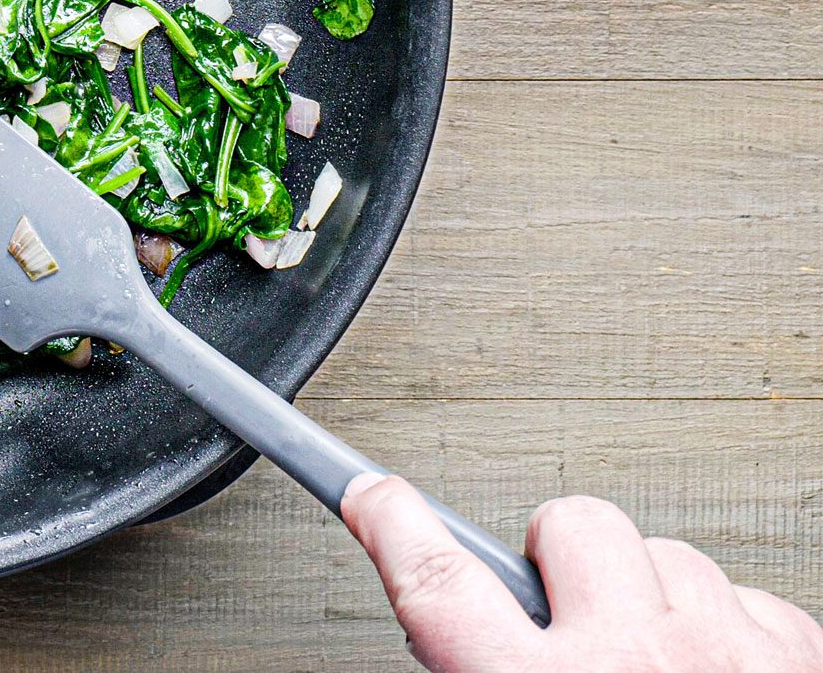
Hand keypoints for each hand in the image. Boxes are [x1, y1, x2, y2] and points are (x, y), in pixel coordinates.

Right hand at [341, 473, 822, 671]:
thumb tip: (456, 654)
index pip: (438, 582)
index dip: (392, 525)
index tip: (376, 499)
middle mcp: (636, 661)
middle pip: (571, 529)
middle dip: (558, 560)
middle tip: (560, 613)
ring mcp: (730, 656)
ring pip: (669, 556)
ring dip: (649, 596)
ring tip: (651, 664)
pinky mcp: (803, 663)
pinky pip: (751, 600)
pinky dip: (729, 631)